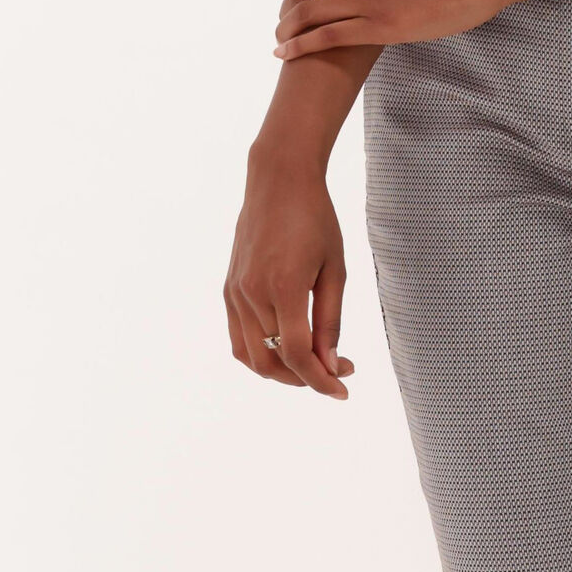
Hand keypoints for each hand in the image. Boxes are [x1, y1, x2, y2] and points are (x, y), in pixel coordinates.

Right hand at [224, 154, 355, 397]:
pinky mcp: (228, 290)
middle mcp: (252, 294)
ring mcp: (235, 293)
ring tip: (314, 364)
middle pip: (273, 362)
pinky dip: (261, 355)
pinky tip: (286, 351)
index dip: (321, 380)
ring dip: (283, 371)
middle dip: (306, 379)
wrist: (277, 181)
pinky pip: (239, 339)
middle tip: (337, 373)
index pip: (299, 355)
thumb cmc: (315, 220)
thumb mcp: (335, 270)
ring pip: (252, 357)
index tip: (343, 391)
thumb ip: (330, 321)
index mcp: (285, 288)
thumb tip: (331, 364)